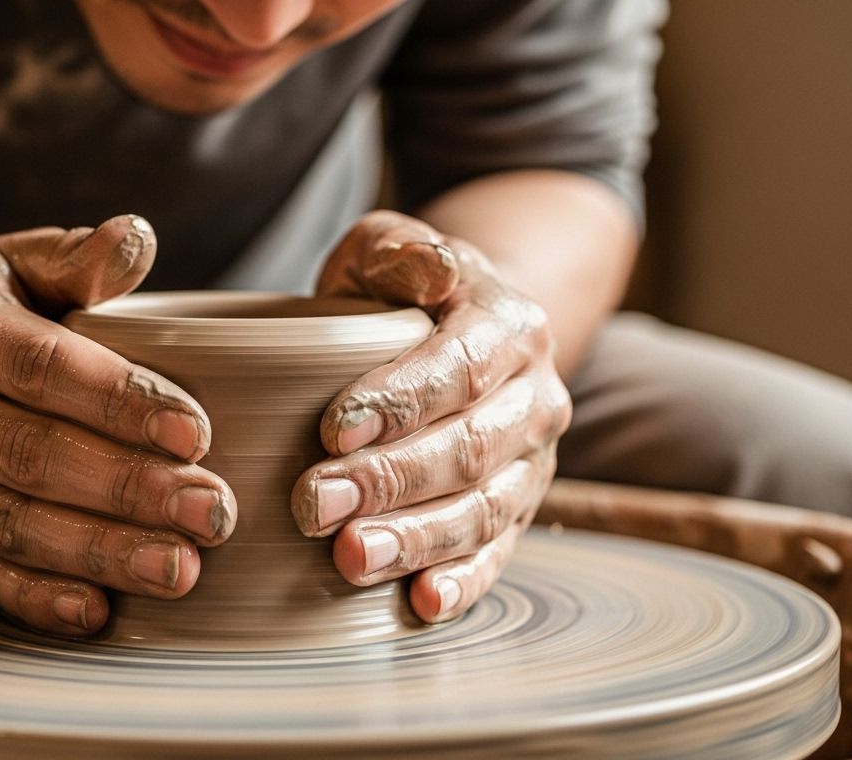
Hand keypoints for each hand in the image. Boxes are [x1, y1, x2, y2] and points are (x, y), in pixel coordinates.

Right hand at [0, 215, 235, 634]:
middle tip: (214, 510)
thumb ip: (77, 258)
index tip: (198, 431)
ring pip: (14, 526)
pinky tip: (101, 613)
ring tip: (181, 567)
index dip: (119, 401)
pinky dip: (40, 601)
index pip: (40, 368)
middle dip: (128, 489)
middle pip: (32, 456)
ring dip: (102, 553)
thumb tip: (136, 239)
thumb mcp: (14, 265)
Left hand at [292, 210, 570, 622]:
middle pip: (469, 448)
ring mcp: (532, 462)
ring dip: (416, 540)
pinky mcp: (518, 511)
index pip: (461, 368)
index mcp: (512, 326)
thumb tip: (427, 268)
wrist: (468, 331)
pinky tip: (421, 604)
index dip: (400, 403)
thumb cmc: (405, 291)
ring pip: (484, 510)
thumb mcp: (393, 248)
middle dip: (391, 482)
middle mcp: (536, 397)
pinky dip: (463, 582)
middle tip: (315, 505)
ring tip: (350, 559)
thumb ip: (401, 251)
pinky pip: (497, 553)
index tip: (333, 432)